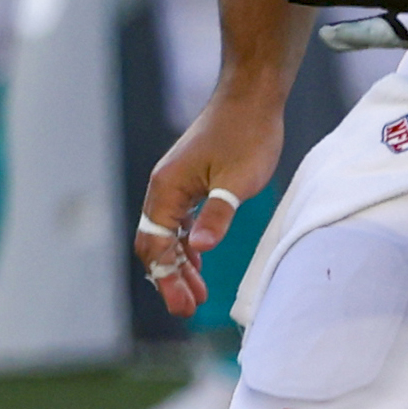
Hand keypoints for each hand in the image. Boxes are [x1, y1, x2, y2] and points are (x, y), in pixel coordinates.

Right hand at [135, 84, 288, 318]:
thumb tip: (200, 249)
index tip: (184, 306)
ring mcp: (176, 185)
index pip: (156, 244)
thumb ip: (219, 214)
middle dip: (170, 278)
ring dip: (180, 264)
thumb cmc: (247, 136)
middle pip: (157, 244)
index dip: (167, 278)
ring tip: (197, 294)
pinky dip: (187, 244)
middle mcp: (164, 189)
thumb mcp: (238, 180)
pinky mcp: (191, 182)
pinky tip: (199, 261)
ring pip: (168, 234)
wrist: (251, 99)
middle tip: (188, 309)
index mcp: (167, 190)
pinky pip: (180, 221)